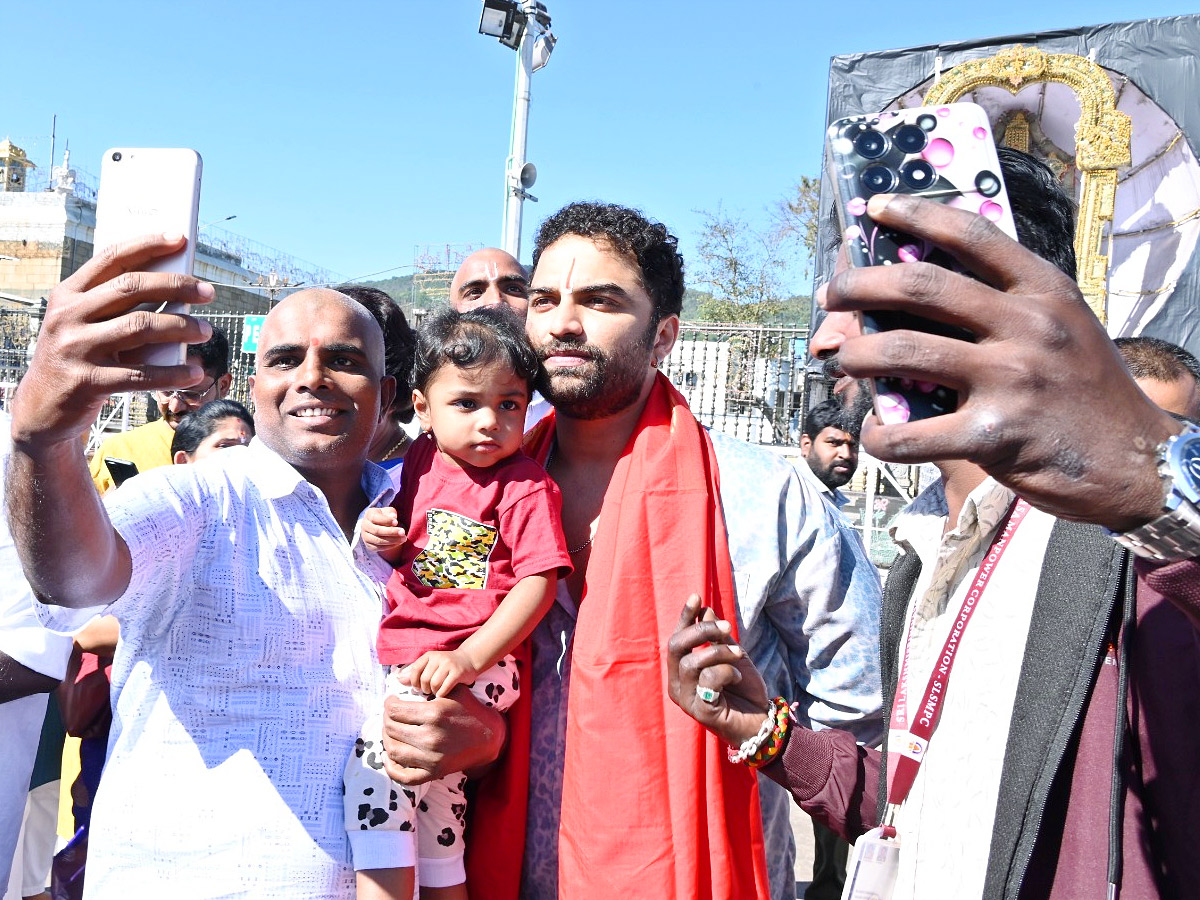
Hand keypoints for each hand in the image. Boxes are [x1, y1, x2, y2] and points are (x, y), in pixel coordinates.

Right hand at [11, 234, 213, 449]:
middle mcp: (68, 315)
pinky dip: (172, 373)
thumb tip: (174, 287)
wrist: (42, 407)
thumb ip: (116, 306)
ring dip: (181, 328)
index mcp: (68, 294)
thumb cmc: (78, 357)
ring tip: (207, 331)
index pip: (111, 258)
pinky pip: (140, 375)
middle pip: (131, 288)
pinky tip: (194, 372)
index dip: (148, 245)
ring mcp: (75, 348)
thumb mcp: (85, 324)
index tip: (181, 238)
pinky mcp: (86, 381)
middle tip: (208, 292)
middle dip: (176, 287)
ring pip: (140, 327)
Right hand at [362, 506, 406, 556]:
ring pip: (378, 541)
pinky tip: (398, 543)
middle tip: (403, 532)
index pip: (375, 518)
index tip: (396, 522)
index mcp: (369, 515)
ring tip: (403, 538)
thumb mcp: (388, 511)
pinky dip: (390, 546)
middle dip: (391, 532)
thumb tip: (393, 516)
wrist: (378, 525)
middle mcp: (365, 526)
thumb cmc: (385, 516)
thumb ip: (391, 512)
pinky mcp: (369, 546)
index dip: (386, 521)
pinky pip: (379, 548)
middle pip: (377, 531)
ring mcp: (365, 537)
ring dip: (392, 540)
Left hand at [380, 684, 505, 785]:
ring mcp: (431, 759)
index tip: (391, 701)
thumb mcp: (453, 691)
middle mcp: (431, 737)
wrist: (489, 737)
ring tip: (390, 730)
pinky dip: (391, 767)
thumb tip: (401, 679)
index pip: (395, 710)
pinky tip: (389, 756)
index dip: (388, 704)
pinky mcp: (433, 773)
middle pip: (391, 729)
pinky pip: (403, 775)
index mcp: (434, 714)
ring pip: (394, 750)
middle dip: (386, 719)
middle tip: (390, 715)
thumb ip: (431, 684)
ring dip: (386, 739)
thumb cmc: (469, 710)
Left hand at [401, 650, 476, 697]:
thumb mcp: (430, 666)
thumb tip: (398, 680)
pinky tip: (443, 693)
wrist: (468, 660)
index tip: (417, 688)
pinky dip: (442, 693)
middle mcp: (439, 657)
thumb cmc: (446, 667)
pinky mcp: (458, 672)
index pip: (415, 669)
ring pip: (434, 684)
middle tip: (429, 691)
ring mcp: (449, 664)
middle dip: (425, 688)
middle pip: (424, 679)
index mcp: (429, 655)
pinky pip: (445, 687)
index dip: (414, 681)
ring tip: (436, 691)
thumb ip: (415, 674)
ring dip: (434, 691)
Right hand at [666, 594, 770, 747]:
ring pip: (692, 662)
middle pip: (676, 647)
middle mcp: (677, 684)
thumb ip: (718, 637)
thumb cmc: (745, 690)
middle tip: (726, 626)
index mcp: (681, 670)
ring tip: (738, 655)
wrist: (762, 720)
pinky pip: (708, 680)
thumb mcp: (733, 656)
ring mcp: (686, 699)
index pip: (677, 638)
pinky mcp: (700, 711)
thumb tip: (705, 611)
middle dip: (701, 631)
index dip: (685, 617)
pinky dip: (727, 672)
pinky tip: (737, 679)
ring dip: (720, 653)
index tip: (696, 597)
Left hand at [826, 193, 1179, 531]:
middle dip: (861, 285)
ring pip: (904, 351)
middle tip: (833, 294)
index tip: (875, 208)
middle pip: (921, 286)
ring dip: (857, 354)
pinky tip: (877, 433)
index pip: (971, 235)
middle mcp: (1027, 325)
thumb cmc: (1085, 389)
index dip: (916, 215)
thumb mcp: (1061, 325)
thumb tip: (920, 288)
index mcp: (1043, 290)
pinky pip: (913, 433)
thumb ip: (1005, 303)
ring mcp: (1011, 379)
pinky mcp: (995, 435)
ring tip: (843, 359)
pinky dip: (882, 435)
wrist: (1136, 460)